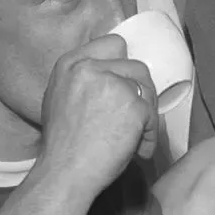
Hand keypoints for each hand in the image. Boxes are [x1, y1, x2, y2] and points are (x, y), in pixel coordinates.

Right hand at [37, 36, 157, 196]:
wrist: (65, 171)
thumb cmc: (63, 145)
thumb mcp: (61, 98)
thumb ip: (86, 81)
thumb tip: (116, 78)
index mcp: (72, 64)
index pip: (113, 44)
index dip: (124, 66)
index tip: (127, 85)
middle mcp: (91, 67)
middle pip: (136, 67)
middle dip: (141, 93)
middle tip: (137, 118)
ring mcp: (114, 84)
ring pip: (148, 91)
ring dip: (147, 116)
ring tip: (136, 140)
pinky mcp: (133, 105)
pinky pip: (153, 116)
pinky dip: (149, 136)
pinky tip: (138, 151)